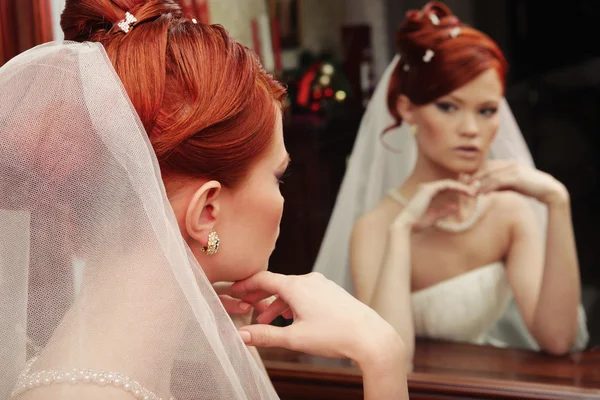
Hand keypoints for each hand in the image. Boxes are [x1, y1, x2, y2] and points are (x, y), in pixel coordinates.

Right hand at [227, 271, 402, 362]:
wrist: (370, 337)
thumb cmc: (334, 335)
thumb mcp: (294, 338)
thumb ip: (265, 335)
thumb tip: (241, 335)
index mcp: (297, 286)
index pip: (264, 279)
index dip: (246, 285)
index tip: (233, 291)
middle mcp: (309, 280)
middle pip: (277, 283)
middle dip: (260, 295)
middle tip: (244, 304)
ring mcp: (322, 285)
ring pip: (292, 290)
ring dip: (277, 304)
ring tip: (267, 320)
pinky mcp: (332, 292)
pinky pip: (306, 293)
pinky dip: (293, 304)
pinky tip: (291, 318)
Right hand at [392, 179, 476, 230]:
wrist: (407, 224)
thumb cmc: (417, 223)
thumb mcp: (434, 217)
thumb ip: (444, 211)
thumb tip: (455, 207)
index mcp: (427, 194)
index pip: (446, 189)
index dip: (458, 191)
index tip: (470, 195)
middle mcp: (426, 188)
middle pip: (449, 184)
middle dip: (463, 187)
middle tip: (475, 191)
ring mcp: (427, 187)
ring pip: (449, 183)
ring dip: (462, 187)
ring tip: (472, 192)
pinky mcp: (429, 189)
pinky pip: (447, 184)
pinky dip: (457, 187)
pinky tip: (465, 191)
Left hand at [468, 160, 568, 204]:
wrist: (549, 190)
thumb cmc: (530, 188)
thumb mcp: (512, 186)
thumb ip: (499, 186)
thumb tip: (484, 190)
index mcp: (508, 164)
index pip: (487, 166)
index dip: (475, 173)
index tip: (465, 180)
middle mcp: (510, 164)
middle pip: (486, 169)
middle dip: (473, 177)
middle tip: (462, 185)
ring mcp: (513, 169)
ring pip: (490, 176)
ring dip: (479, 184)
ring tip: (470, 192)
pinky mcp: (517, 177)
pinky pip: (498, 182)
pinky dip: (488, 187)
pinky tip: (482, 194)